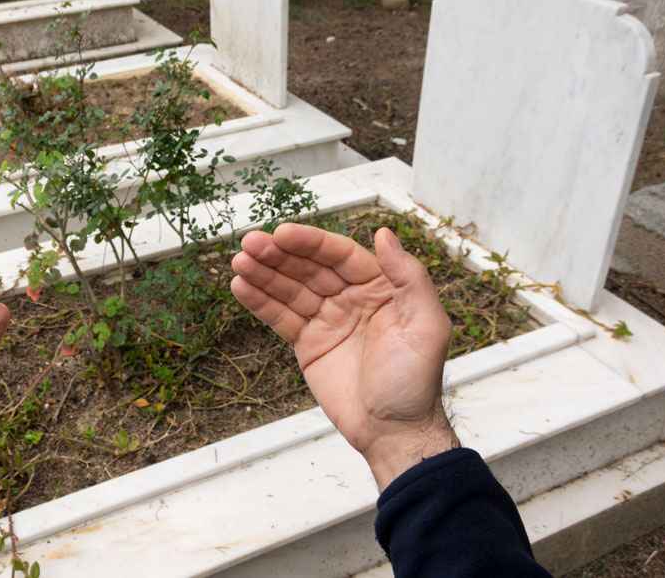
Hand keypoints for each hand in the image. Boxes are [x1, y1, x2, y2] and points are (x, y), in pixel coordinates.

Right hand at [231, 224, 458, 489]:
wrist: (393, 432)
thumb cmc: (415, 382)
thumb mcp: (427, 326)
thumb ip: (409, 277)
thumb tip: (383, 233)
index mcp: (380, 288)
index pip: (340, 256)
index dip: (311, 243)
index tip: (283, 234)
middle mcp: (351, 299)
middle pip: (309, 268)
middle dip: (279, 255)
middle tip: (250, 244)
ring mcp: (327, 320)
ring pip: (290, 290)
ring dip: (263, 274)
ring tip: (238, 262)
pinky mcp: (308, 344)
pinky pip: (281, 317)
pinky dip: (261, 302)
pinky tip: (241, 286)